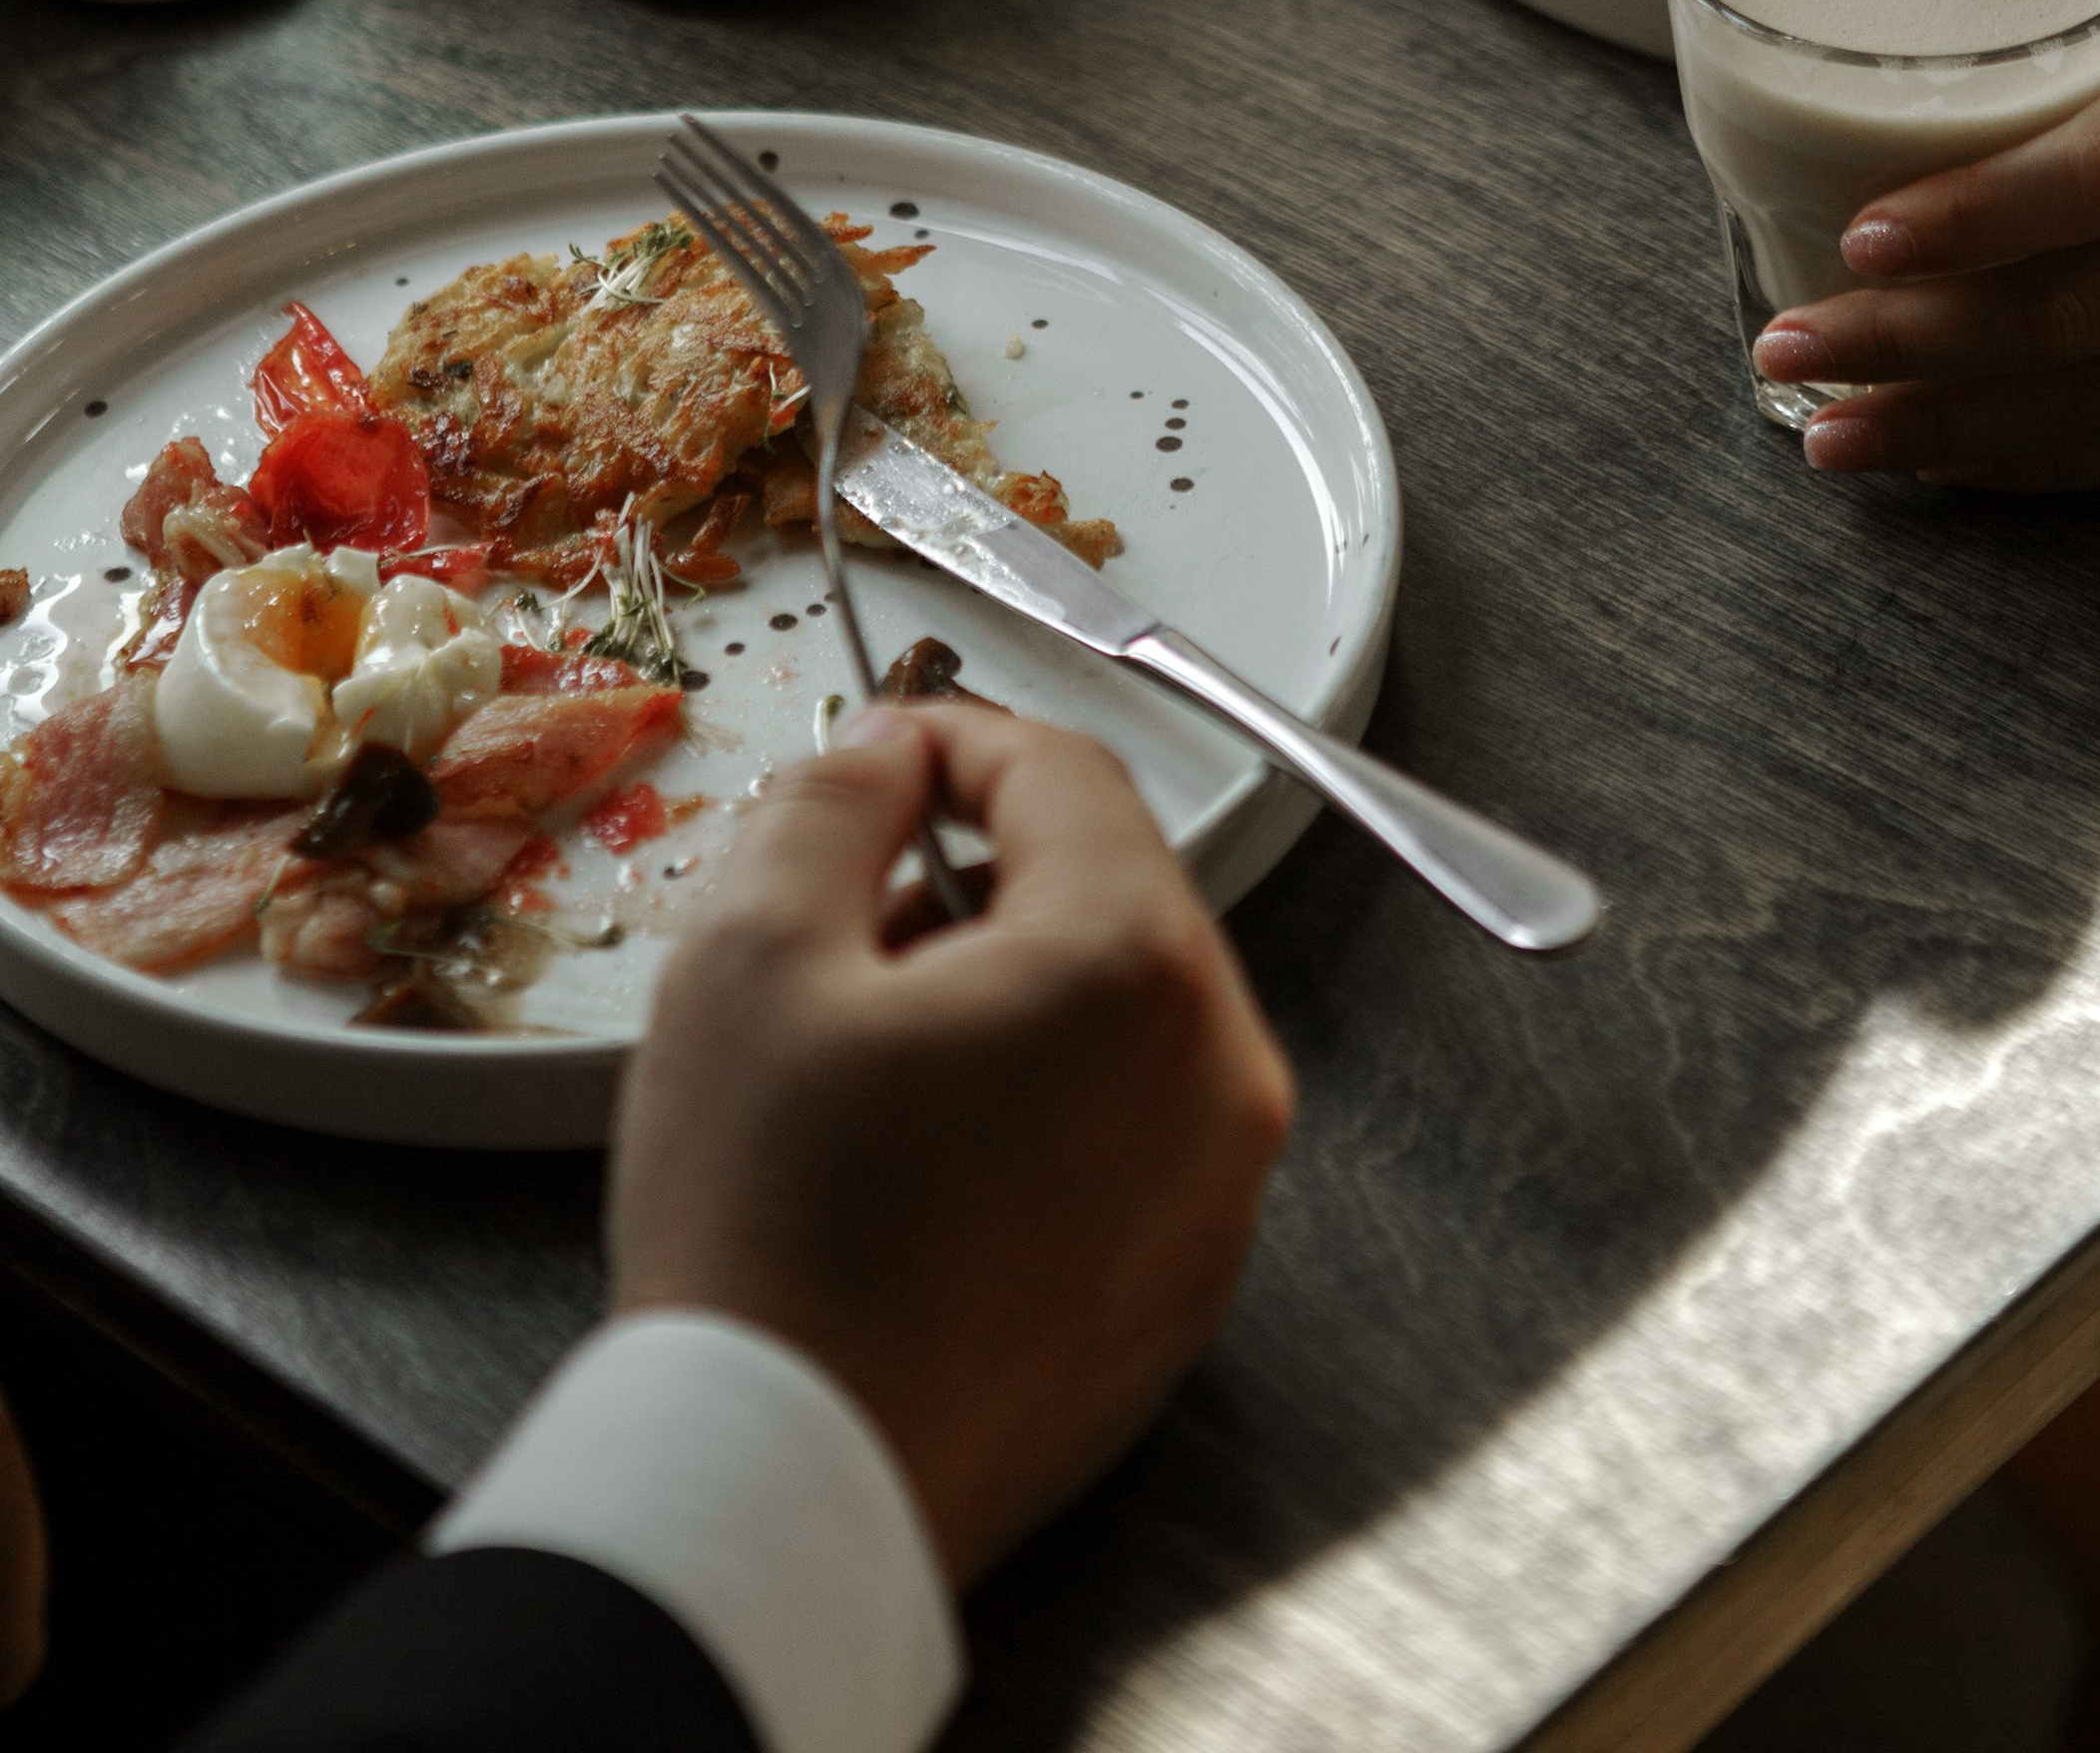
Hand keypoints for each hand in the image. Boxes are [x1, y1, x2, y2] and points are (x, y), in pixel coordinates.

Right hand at [609, 707, 1294, 1584]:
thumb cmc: (766, 1237)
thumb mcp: (752, 952)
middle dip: (983, 876)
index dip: (955, 741)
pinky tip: (924, 1159)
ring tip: (874, 1059)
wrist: (782, 1487)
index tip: (879, 759)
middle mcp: (1218, 1071)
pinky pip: (1132, 1132)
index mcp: (1131, 964)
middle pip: (1111, 888)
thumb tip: (894, 752)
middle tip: (851, 922)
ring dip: (1013, 989)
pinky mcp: (1188, 1287)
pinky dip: (1044, 1105)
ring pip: (1123, 1012)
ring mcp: (1218, 1192)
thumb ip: (838, 797)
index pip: (1065, 772)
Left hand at [1749, 0, 2099, 489]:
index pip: (2097, 172)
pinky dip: (2038, 461)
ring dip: (1948, 430)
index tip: (1852, 239)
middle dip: (1907, 346)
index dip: (1969, 217)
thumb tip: (1911, 123)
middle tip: (1787, 352)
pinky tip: (1948, 458)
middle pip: (2073, 313)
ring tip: (1829, 430)